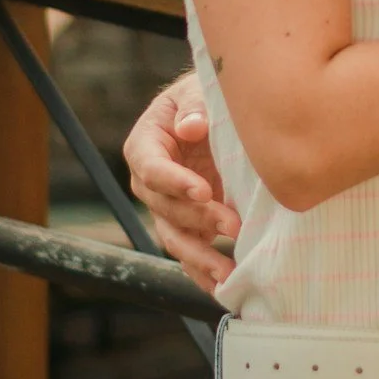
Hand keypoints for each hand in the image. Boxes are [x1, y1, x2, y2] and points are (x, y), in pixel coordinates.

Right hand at [123, 71, 240, 294]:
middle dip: (198, 219)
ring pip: (175, 238)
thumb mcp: (199, 91)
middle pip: (164, 208)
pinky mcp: (189, 225)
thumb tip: (190, 127)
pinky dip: (204, 273)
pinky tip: (226, 287)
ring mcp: (168, 207)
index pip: (151, 167)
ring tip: (228, 273)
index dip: (174, 181)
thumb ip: (195, 107)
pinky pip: (191, 253)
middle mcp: (150, 181)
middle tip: (233, 225)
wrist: (222, 114)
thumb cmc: (207, 97)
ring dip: (201, 257)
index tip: (203, 190)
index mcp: (145, 144)